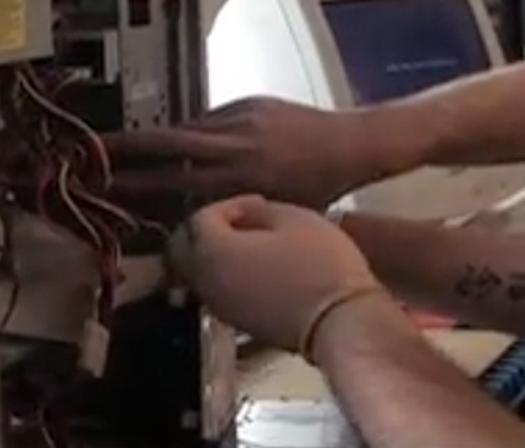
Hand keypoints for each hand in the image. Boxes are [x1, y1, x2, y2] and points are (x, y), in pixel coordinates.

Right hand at [103, 97, 393, 212]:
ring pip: (187, 127)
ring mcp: (241, 118)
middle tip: (94, 149)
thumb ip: (230, 207)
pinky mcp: (249, 103)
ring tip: (127, 145)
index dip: (137, 181)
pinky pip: (211, 118)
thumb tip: (191, 213)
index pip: (175, 178)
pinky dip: (195, 130)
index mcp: (239, 177)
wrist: (352, 145)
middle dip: (128, 146)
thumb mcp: (272, 209)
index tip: (107, 184)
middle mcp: (236, 145)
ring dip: (157, 138)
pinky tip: (182, 140)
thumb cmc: (320, 188)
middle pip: (168, 142)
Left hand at [171, 195, 385, 353]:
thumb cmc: (320, 265)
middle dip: (209, 229)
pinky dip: (228, 274)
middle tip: (242, 220)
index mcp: (214, 251)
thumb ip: (257, 210)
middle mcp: (207, 282)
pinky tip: (259, 267)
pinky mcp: (237, 323)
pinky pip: (219, 291)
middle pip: (185, 248)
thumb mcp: (294, 218)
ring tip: (253, 242)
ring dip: (218, 253)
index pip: (201, 218)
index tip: (256, 203)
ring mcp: (220, 306)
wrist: (339, 321)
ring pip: (200, 271)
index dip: (228, 205)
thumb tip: (244, 213)